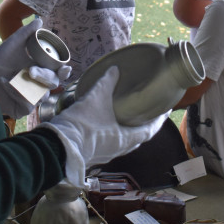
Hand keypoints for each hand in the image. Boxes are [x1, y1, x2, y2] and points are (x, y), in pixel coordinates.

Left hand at [0, 20, 70, 117]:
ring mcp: (32, 97)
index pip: (59, 72)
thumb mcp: (12, 44)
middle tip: (31, 70)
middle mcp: (39, 84)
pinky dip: (17, 93)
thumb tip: (39, 21)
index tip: (65, 67)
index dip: (64, 71)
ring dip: (29, 86)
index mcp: (42, 69)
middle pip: (53, 83)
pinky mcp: (23, 108)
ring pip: (44, 96)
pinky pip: (28, 103)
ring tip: (13, 79)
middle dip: (44, 76)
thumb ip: (26, 33)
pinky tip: (6, 85)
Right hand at [40, 67, 166, 186]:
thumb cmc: (83, 124)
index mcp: (127, 139)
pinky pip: (111, 143)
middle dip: (145, 125)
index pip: (150, 131)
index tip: (165, 110)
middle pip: (139, 138)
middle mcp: (120, 149)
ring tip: (130, 116)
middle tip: (148, 111)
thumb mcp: (97, 97)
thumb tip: (115, 69)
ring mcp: (107, 154)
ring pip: (124, 142)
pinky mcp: (94, 154)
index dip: (159, 120)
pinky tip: (108, 124)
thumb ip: (108, 82)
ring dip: (129, 130)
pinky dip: (115, 133)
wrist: (58, 146)